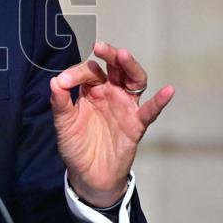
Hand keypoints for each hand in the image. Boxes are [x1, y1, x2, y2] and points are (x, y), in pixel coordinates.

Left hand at [49, 41, 173, 207]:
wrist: (88, 175)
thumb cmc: (77, 146)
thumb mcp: (63, 123)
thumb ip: (60, 102)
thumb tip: (55, 80)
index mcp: (92, 90)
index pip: (90, 71)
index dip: (77, 73)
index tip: (64, 82)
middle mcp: (111, 93)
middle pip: (116, 68)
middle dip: (110, 55)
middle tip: (101, 47)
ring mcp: (125, 107)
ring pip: (134, 81)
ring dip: (130, 67)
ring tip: (124, 55)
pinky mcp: (136, 125)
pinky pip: (150, 111)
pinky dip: (160, 101)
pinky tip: (168, 91)